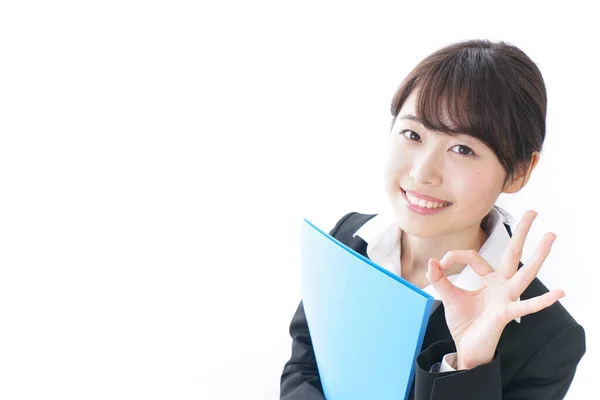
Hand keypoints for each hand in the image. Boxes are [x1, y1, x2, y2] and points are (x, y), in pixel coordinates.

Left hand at [425, 210, 564, 369]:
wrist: (466, 347)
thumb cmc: (464, 322)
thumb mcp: (448, 296)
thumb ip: (440, 279)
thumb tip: (432, 262)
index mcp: (489, 279)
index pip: (474, 256)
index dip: (455, 257)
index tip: (440, 264)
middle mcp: (502, 285)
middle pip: (513, 254)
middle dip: (521, 233)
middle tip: (533, 212)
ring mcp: (507, 298)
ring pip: (525, 273)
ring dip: (538, 255)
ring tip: (551, 236)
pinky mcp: (507, 313)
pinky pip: (526, 306)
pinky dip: (542, 301)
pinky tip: (559, 293)